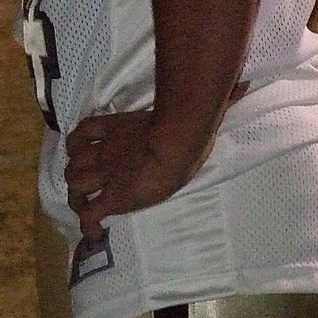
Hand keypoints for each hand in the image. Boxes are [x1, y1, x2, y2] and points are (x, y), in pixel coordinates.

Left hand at [65, 110, 211, 241]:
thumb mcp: (188, 108)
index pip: (84, 131)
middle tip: (86, 182)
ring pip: (74, 185)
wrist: (175, 147)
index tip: (80, 151)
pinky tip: (95, 233)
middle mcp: (105, 150)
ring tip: (86, 207)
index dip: (77, 143)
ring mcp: (106, 174)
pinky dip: (88, 225)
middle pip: (73, 160)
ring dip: (77, 196)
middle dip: (75, 172)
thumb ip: (213, 98)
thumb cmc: (184, 127)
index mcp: (118, 127)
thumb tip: (244, 84)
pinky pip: (89, 215)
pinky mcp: (112, 198)